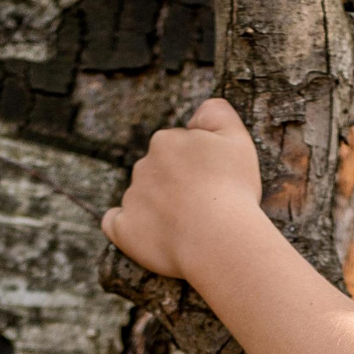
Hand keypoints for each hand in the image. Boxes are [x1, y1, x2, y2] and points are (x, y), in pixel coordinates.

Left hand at [101, 97, 267, 280]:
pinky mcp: (123, 229)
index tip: (214, 183)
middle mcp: (142, 165)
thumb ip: (216, 113)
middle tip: (203, 206)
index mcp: (165, 141)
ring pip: (142, 197)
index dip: (197, 166)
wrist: (218, 239)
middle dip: (175, 184)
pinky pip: (116, 223)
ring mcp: (131, 198)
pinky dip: (128, 226)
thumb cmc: (233, 190)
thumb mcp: (237, 138)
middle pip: (158, 172)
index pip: (178, 148)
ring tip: (188, 228)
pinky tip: (147, 233)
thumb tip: (196, 116)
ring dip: (158, 207)